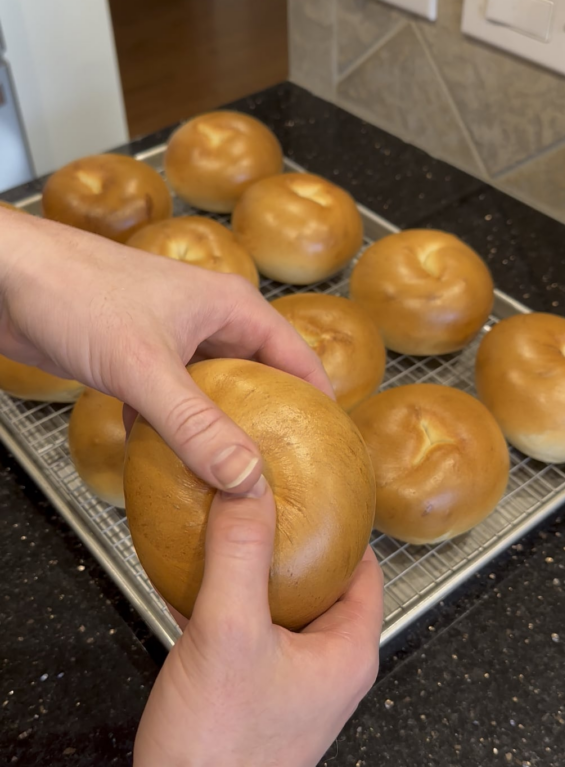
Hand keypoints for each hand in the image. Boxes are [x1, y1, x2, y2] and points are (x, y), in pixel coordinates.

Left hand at [0, 210, 330, 491]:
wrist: (5, 277)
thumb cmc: (73, 291)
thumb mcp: (143, 367)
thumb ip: (195, 425)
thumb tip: (247, 476)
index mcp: (231, 308)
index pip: (298, 360)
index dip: (320, 407)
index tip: (331, 456)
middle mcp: (209, 323)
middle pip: (258, 384)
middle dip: (268, 430)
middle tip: (283, 484)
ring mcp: (172, 344)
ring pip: (212, 400)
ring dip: (218, 438)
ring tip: (235, 488)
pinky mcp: (137, 363)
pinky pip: (171, 408)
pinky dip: (174, 437)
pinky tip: (172, 471)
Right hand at [115, 478, 382, 766]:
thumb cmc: (215, 758)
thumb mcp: (228, 633)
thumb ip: (238, 552)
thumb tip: (247, 481)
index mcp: (346, 654)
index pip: (365, 568)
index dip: (341, 523)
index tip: (312, 487)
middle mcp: (327, 673)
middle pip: (319, 585)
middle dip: (287, 544)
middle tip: (260, 501)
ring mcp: (290, 692)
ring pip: (279, 612)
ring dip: (251, 575)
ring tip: (222, 533)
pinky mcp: (253, 705)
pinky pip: (247, 638)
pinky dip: (225, 607)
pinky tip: (188, 587)